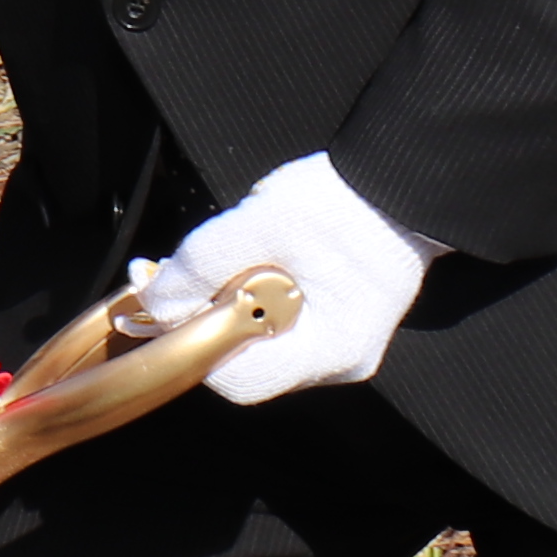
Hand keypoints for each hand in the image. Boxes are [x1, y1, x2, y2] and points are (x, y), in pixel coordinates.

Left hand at [126, 152, 431, 402]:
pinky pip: (278, 326)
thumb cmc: (347, 199)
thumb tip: (156, 301)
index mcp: (334, 347)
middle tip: (178, 278)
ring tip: (219, 261)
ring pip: (259, 345)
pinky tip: (243, 265)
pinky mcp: (338, 323)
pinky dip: (249, 300)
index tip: (167, 303)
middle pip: (247, 364)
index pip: (240, 380)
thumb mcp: (259, 222)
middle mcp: (342, 359)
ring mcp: (342, 343)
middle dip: (206, 321)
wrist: (400, 177)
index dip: (195, 345)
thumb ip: (200, 264)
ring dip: (225, 307)